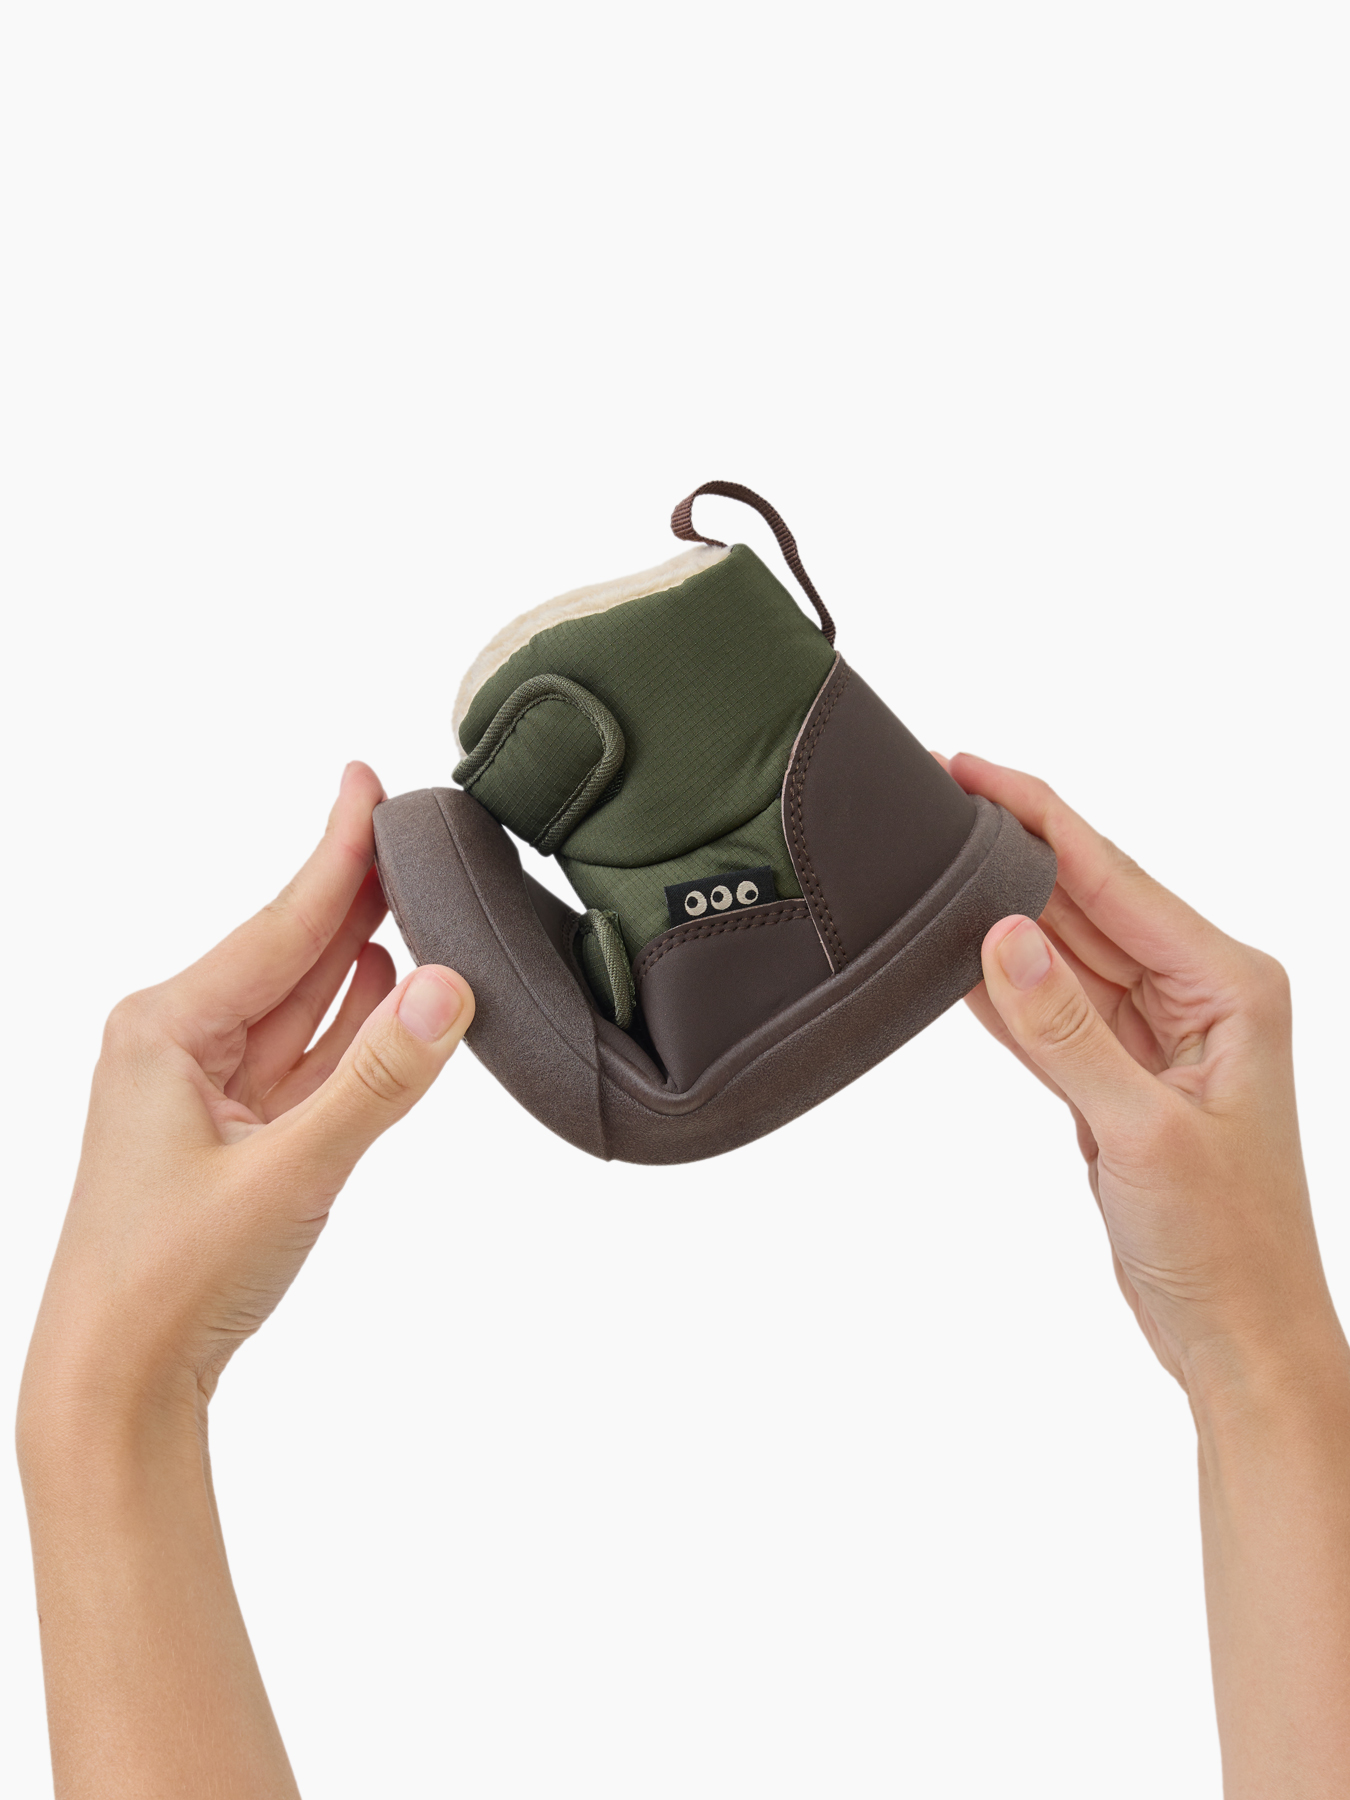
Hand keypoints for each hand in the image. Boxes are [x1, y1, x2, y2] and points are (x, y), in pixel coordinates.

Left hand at [23, 760, 473, 1420]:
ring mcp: (208, 1091)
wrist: (114, 1389)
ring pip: (303, 1001)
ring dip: (359, 951)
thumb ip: (375, 1080)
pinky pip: (307, 1056)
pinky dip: (352, 1022)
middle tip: (413, 823)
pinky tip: (385, 982)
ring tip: (414, 889)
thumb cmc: (165, 1283)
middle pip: (291, 949)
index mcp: (166, 1029)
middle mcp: (181, 1045)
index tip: (367, 781)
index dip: (336, 851)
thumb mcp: (286, 1176)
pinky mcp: (238, 1136)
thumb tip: (449, 985)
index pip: (279, 923)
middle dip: (353, 889)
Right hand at [949, 752, 1336, 1398]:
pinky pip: (1051, 1012)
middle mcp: (1199, 995)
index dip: (1037, 817)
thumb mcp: (1144, 1133)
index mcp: (1229, 985)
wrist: (1241, 1341)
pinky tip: (953, 954)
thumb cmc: (1227, 1249)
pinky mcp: (1118, 1078)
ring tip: (928, 865)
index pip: (1115, 877)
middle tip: (929, 806)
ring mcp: (1157, 1036)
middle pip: (1085, 901)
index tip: (969, 770)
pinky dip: (1003, 988)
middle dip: (1010, 854)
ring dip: (1000, 915)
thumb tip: (1003, 935)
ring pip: (1063, 953)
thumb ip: (1067, 1032)